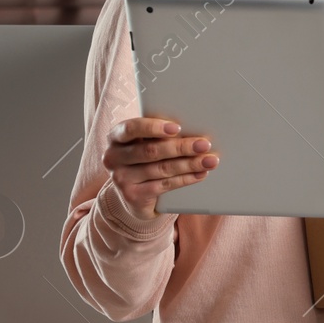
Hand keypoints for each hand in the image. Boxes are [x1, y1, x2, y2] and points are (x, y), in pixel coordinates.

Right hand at [102, 117, 218, 220]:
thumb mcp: (144, 143)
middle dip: (181, 147)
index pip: (131, 128)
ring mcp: (121, 178)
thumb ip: (159, 135)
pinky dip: (186, 179)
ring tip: (210, 160)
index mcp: (116, 137)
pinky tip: (200, 174)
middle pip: (151, 151)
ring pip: (161, 169)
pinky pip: (164, 185)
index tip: (177, 127)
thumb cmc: (144, 159)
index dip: (154, 127)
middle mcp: (114, 157)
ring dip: (189, 164)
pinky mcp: (132, 195)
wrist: (133, 194)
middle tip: (204, 145)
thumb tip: (193, 129)